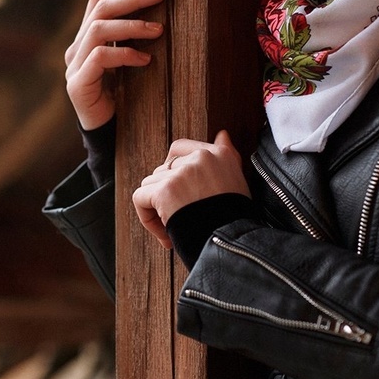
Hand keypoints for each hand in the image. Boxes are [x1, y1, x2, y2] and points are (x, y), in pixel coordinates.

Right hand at [64, 0, 166, 130]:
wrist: (108, 135)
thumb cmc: (124, 96)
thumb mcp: (130, 60)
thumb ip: (132, 37)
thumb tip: (158, 4)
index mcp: (85, 38)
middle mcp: (75, 48)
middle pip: (99, 9)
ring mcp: (73, 66)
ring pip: (99, 30)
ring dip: (132, 26)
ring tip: (159, 30)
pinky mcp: (77, 84)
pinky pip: (100, 58)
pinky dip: (125, 54)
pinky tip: (146, 59)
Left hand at [132, 131, 249, 247]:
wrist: (234, 244)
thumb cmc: (235, 219)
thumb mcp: (238, 181)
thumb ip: (227, 156)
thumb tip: (222, 134)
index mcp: (220, 154)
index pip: (181, 148)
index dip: (173, 171)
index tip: (179, 194)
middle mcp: (201, 158)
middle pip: (163, 170)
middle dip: (166, 195)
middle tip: (178, 217)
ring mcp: (182, 173)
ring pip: (150, 184)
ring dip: (156, 208)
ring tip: (172, 229)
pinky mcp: (165, 190)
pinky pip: (140, 198)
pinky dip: (146, 218)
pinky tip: (164, 235)